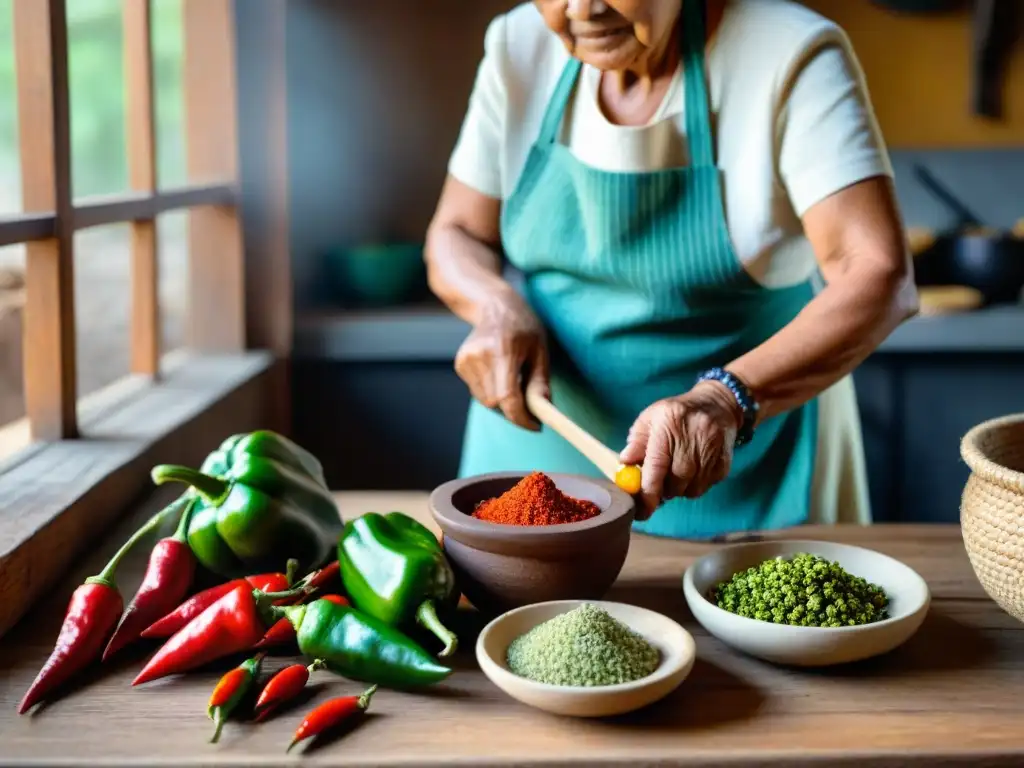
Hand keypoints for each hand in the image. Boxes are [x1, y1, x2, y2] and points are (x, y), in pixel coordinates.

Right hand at [454, 291, 549, 429]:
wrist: (495, 307)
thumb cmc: (524, 328)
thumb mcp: (540, 350)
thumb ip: (540, 382)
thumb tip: (543, 411)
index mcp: (503, 350)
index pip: (507, 396)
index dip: (520, 417)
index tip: (535, 426)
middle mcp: (480, 355)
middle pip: (495, 402)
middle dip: (514, 410)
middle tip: (530, 403)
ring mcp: (466, 359)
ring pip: (485, 400)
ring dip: (502, 401)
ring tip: (514, 380)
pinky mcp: (460, 364)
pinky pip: (477, 392)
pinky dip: (491, 391)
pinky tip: (499, 373)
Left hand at [619, 381, 743, 519]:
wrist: (717, 405)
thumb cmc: (675, 414)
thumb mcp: (650, 419)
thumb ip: (636, 442)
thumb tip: (624, 465)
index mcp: (669, 424)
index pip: (657, 466)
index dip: (648, 492)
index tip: (641, 510)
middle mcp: (693, 438)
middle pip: (675, 482)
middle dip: (663, 490)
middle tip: (657, 484)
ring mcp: (712, 451)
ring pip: (691, 489)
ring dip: (679, 489)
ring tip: (675, 472)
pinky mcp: (724, 463)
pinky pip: (705, 487)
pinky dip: (694, 485)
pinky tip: (692, 470)